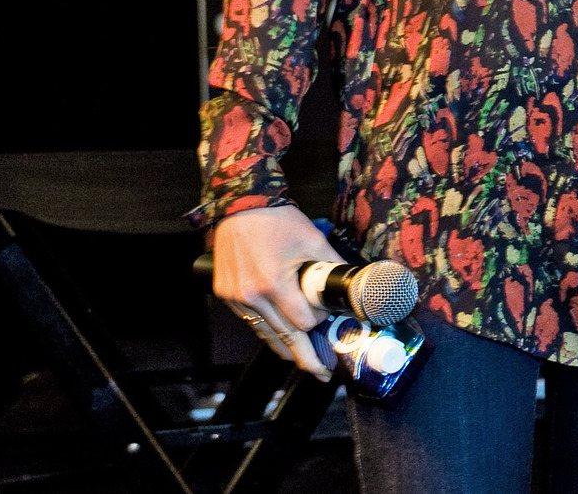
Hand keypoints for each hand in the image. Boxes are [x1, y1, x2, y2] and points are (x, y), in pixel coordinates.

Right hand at [212, 205, 340, 379]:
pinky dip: (267, 329)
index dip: (319, 324)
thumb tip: (351, 285)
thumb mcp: (313, 240)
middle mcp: (251, 296)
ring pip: (264, 334)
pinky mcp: (226, 295)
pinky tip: (281, 336)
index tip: (331, 319)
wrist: (240, 205)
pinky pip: (250, 321)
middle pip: (282, 337)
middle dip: (304, 357)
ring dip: (284, 349)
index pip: (301, 323)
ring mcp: (235, 298)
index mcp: (274, 283)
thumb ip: (332, 266)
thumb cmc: (278, 221)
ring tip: (304, 362)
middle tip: (322, 373)